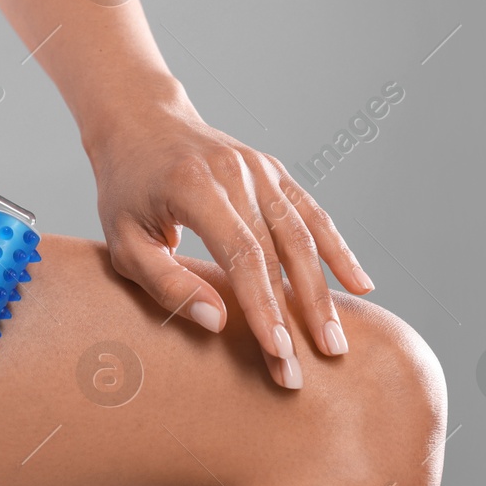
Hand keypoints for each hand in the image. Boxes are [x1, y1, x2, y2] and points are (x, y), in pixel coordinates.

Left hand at [87, 86, 373, 388]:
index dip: (264, 307)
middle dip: (298, 313)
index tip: (280, 352)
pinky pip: (312, 212)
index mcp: (195, 187)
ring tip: (336, 341)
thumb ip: (167, 283)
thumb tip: (219, 323)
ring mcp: (259, 168)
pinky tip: (360, 284)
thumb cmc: (125, 190)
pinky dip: (337, 249)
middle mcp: (236, 173)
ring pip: (304, 234)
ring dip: (323, 291)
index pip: (243, 256)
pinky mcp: (272, 170)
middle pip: (280, 251)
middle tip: (313, 364)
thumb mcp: (124, 241)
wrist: (139, 120)